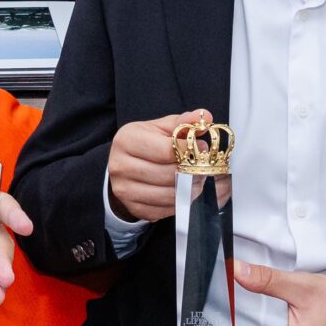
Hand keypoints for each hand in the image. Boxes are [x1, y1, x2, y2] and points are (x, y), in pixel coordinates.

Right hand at [106, 107, 210, 223]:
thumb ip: (183, 122)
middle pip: (167, 174)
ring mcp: (125, 189)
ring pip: (169, 194)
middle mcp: (120, 165)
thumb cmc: (145, 144)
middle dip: (191, 172)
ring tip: (198, 180)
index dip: (188, 150)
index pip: (165, 150)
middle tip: (205, 168)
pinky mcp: (133, 207)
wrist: (123, 166)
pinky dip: (180, 202)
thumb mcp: (161, 128)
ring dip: (189, 189)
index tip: (202, 148)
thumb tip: (205, 116)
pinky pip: (165, 209)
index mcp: (127, 140)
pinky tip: (185, 191)